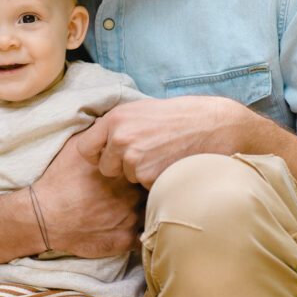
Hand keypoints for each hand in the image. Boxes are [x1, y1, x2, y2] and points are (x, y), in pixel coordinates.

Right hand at [33, 132, 145, 258]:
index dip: (147, 166)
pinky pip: (143, 237)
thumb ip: (100, 135)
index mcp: (124, 171)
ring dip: (146, 209)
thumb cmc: (60, 178)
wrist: (45, 215)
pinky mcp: (125, 240)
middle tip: (137, 187)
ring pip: (151, 212)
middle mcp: (132, 194)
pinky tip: (126, 225)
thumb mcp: (77, 147)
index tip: (143, 166)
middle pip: (155, 188)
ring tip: (128, 207)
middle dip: (150, 187)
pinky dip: (138, 231)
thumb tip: (113, 124)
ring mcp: (131, 218)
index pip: (150, 166)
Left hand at [76, 97, 250, 188]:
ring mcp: (134, 158)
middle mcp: (120, 138)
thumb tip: (97, 139)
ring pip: (127, 178)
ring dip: (141, 173)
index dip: (96, 155)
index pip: (84, 148)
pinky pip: (144, 186)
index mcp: (114, 119)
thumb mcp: (140, 110)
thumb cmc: (178, 117)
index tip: (108, 155)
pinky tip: (170, 164)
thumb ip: (117, 125)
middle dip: (120, 167)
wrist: (212, 126)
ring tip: (162, 155)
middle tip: (145, 154)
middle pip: (104, 168)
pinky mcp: (149, 176)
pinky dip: (155, 180)